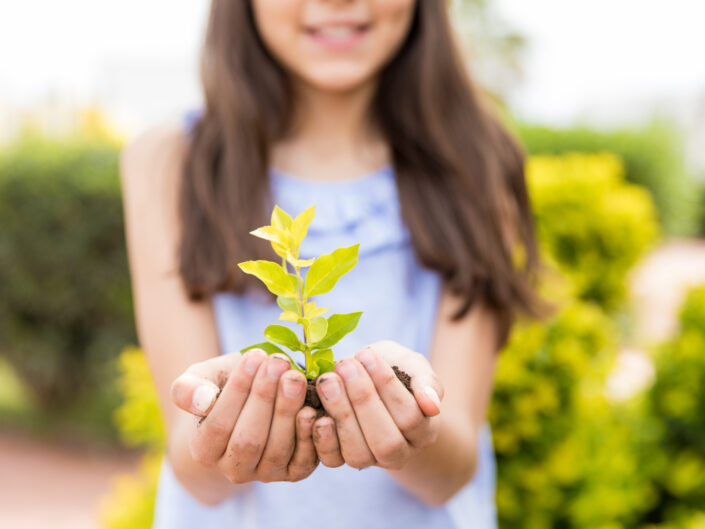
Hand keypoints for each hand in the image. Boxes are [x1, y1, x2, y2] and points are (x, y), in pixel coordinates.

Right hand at [170, 349, 317, 482]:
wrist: (253, 401)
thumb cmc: (224, 385)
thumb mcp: (203, 378)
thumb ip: (188, 387)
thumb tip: (200, 399)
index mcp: (204, 450)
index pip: (218, 425)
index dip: (238, 390)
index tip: (254, 355)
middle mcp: (233, 469)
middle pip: (249, 440)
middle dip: (265, 398)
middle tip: (279, 362)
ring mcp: (265, 473)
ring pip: (276, 450)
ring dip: (288, 411)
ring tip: (294, 377)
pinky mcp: (293, 472)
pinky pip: (302, 462)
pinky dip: (308, 436)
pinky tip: (311, 408)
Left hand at [312, 340, 443, 469]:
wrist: (368, 377)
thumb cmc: (395, 369)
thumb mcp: (413, 365)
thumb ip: (427, 381)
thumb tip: (432, 405)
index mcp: (423, 431)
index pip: (410, 417)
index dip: (388, 386)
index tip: (367, 354)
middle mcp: (400, 454)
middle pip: (386, 442)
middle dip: (363, 401)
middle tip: (345, 366)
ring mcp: (370, 460)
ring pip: (359, 454)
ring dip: (341, 414)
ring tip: (328, 380)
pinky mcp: (341, 459)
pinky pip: (332, 460)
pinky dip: (321, 437)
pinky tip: (313, 408)